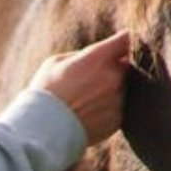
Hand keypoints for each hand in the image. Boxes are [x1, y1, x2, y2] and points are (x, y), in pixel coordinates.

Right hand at [28, 31, 130, 145]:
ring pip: (122, 88)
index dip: (122, 40)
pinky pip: (119, 108)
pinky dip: (107, 108)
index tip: (119, 42)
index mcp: (97, 58)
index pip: (125, 40)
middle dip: (115, 67)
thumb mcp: (55, 62)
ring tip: (86, 98)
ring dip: (111, 89)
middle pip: (126, 65)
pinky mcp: (118, 120)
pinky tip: (86, 112)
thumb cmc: (45, 92)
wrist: (44, 129)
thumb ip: (81, 56)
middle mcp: (113, 77)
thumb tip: (94, 57)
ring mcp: (118, 100)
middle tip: (94, 75)